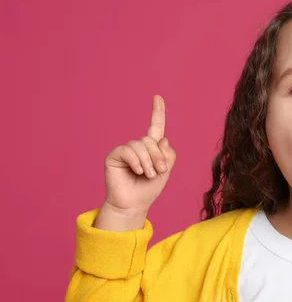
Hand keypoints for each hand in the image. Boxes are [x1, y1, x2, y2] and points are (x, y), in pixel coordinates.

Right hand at [103, 95, 175, 215]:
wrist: (133, 204)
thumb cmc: (148, 189)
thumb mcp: (166, 172)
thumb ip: (168, 155)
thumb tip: (162, 139)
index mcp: (151, 148)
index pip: (155, 126)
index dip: (157, 112)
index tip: (157, 97)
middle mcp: (138, 146)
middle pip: (151, 140)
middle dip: (158, 157)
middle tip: (159, 172)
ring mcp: (125, 150)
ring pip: (140, 145)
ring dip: (148, 162)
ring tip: (147, 175)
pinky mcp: (114, 155)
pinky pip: (128, 151)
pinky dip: (136, 161)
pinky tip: (137, 171)